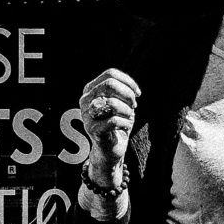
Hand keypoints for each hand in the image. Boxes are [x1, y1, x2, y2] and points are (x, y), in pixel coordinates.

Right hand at [79, 68, 138, 186]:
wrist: (109, 149)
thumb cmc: (116, 124)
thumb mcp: (121, 103)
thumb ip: (123, 91)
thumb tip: (132, 90)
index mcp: (90, 89)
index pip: (110, 74)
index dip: (128, 82)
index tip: (138, 93)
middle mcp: (85, 100)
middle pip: (110, 84)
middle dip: (128, 94)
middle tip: (134, 105)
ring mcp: (87, 115)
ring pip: (112, 103)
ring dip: (127, 110)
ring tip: (129, 117)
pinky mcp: (92, 130)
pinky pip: (113, 121)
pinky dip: (125, 123)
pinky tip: (126, 126)